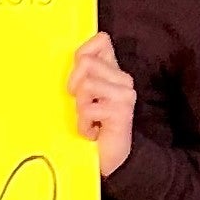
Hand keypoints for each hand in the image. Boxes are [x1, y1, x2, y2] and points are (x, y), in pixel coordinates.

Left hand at [69, 31, 134, 177]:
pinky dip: (83, 125)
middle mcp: (123, 79)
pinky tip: (92, 132)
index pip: (100, 40)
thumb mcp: (82, 97)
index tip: (78, 81)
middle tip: (82, 107)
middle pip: (85, 62)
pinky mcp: (122, 111)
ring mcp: (125, 95)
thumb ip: (81, 74)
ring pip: (86, 85)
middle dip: (74, 86)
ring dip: (79, 109)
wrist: (108, 158)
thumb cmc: (92, 126)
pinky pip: (89, 108)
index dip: (81, 55)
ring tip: (88, 120)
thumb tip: (74, 56)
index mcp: (113, 71)